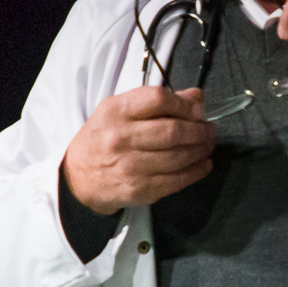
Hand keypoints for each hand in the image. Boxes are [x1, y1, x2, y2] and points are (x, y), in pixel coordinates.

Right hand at [61, 86, 214, 215]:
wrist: (78, 177)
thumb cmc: (103, 139)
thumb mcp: (120, 110)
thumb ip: (157, 101)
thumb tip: (196, 97)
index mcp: (115, 111)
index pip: (158, 99)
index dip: (185, 104)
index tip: (198, 109)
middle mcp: (120, 138)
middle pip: (172, 130)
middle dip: (199, 130)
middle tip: (209, 129)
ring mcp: (129, 166)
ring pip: (178, 156)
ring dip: (201, 150)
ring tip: (207, 144)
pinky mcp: (139, 189)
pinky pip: (176, 180)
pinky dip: (196, 172)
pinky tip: (203, 164)